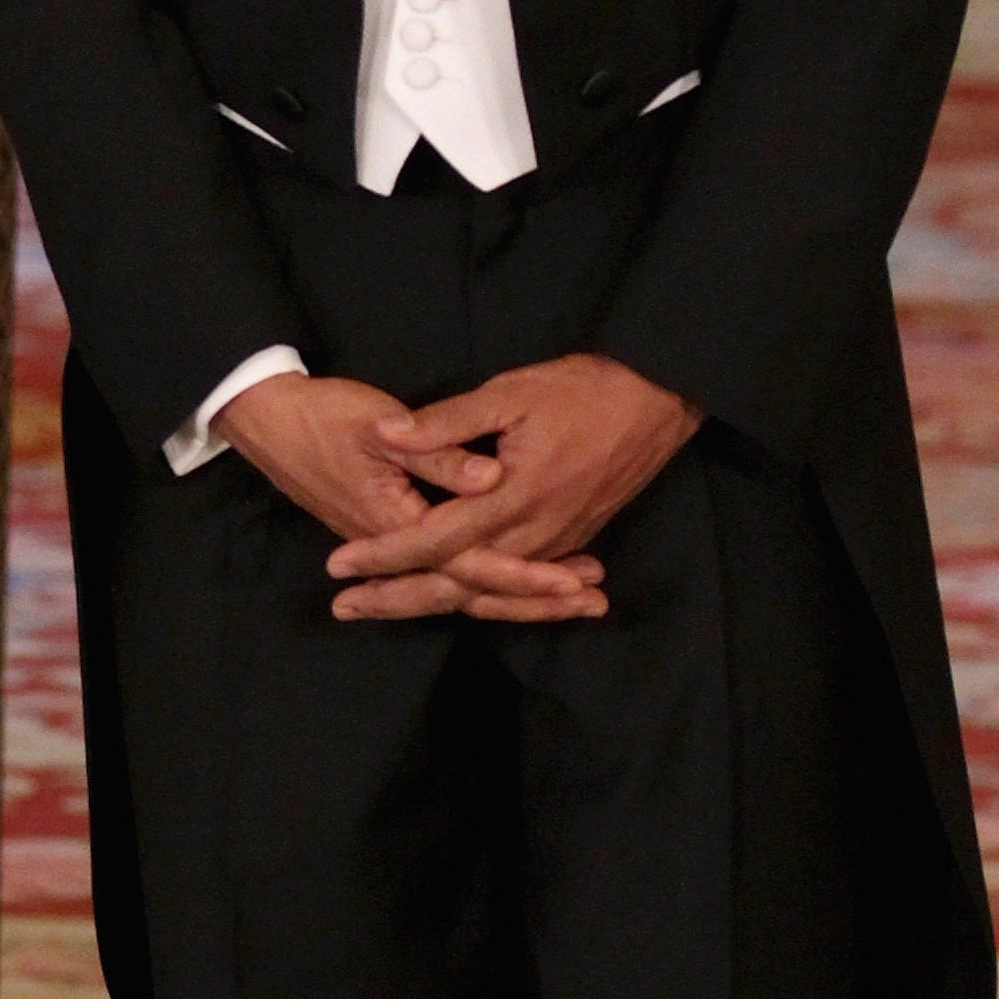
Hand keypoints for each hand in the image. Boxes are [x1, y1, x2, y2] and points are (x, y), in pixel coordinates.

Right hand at [216, 373, 604, 626]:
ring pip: (463, 587)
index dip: (526, 572)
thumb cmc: (324, 415)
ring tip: (576, 600)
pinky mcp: (393, 534)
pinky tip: (523, 579)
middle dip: (535, 599)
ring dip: (519, 596)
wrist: (268, 420)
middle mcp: (400, 546)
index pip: (472, 561)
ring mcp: (395, 545)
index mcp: (398, 522)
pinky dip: (490, 581)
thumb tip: (492, 477)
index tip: (574, 580)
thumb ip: (440, 451)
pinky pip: (449, 572)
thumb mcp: (380, 425)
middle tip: (594, 604)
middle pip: (474, 589)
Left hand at [322, 353, 702, 624]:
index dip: (383, 555)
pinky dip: (483, 598)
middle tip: (344, 609)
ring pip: (487, 592)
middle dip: (397, 599)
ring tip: (386, 608)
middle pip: (455, 585)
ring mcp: (558, 544)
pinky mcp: (574, 541)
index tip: (337, 565)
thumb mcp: (510, 392)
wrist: (661, 400)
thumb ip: (447, 421)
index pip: (432, 541)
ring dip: (436, 602)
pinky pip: (519, 585)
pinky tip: (456, 601)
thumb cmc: (584, 389)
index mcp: (512, 499)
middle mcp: (534, 535)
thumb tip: (387, 433)